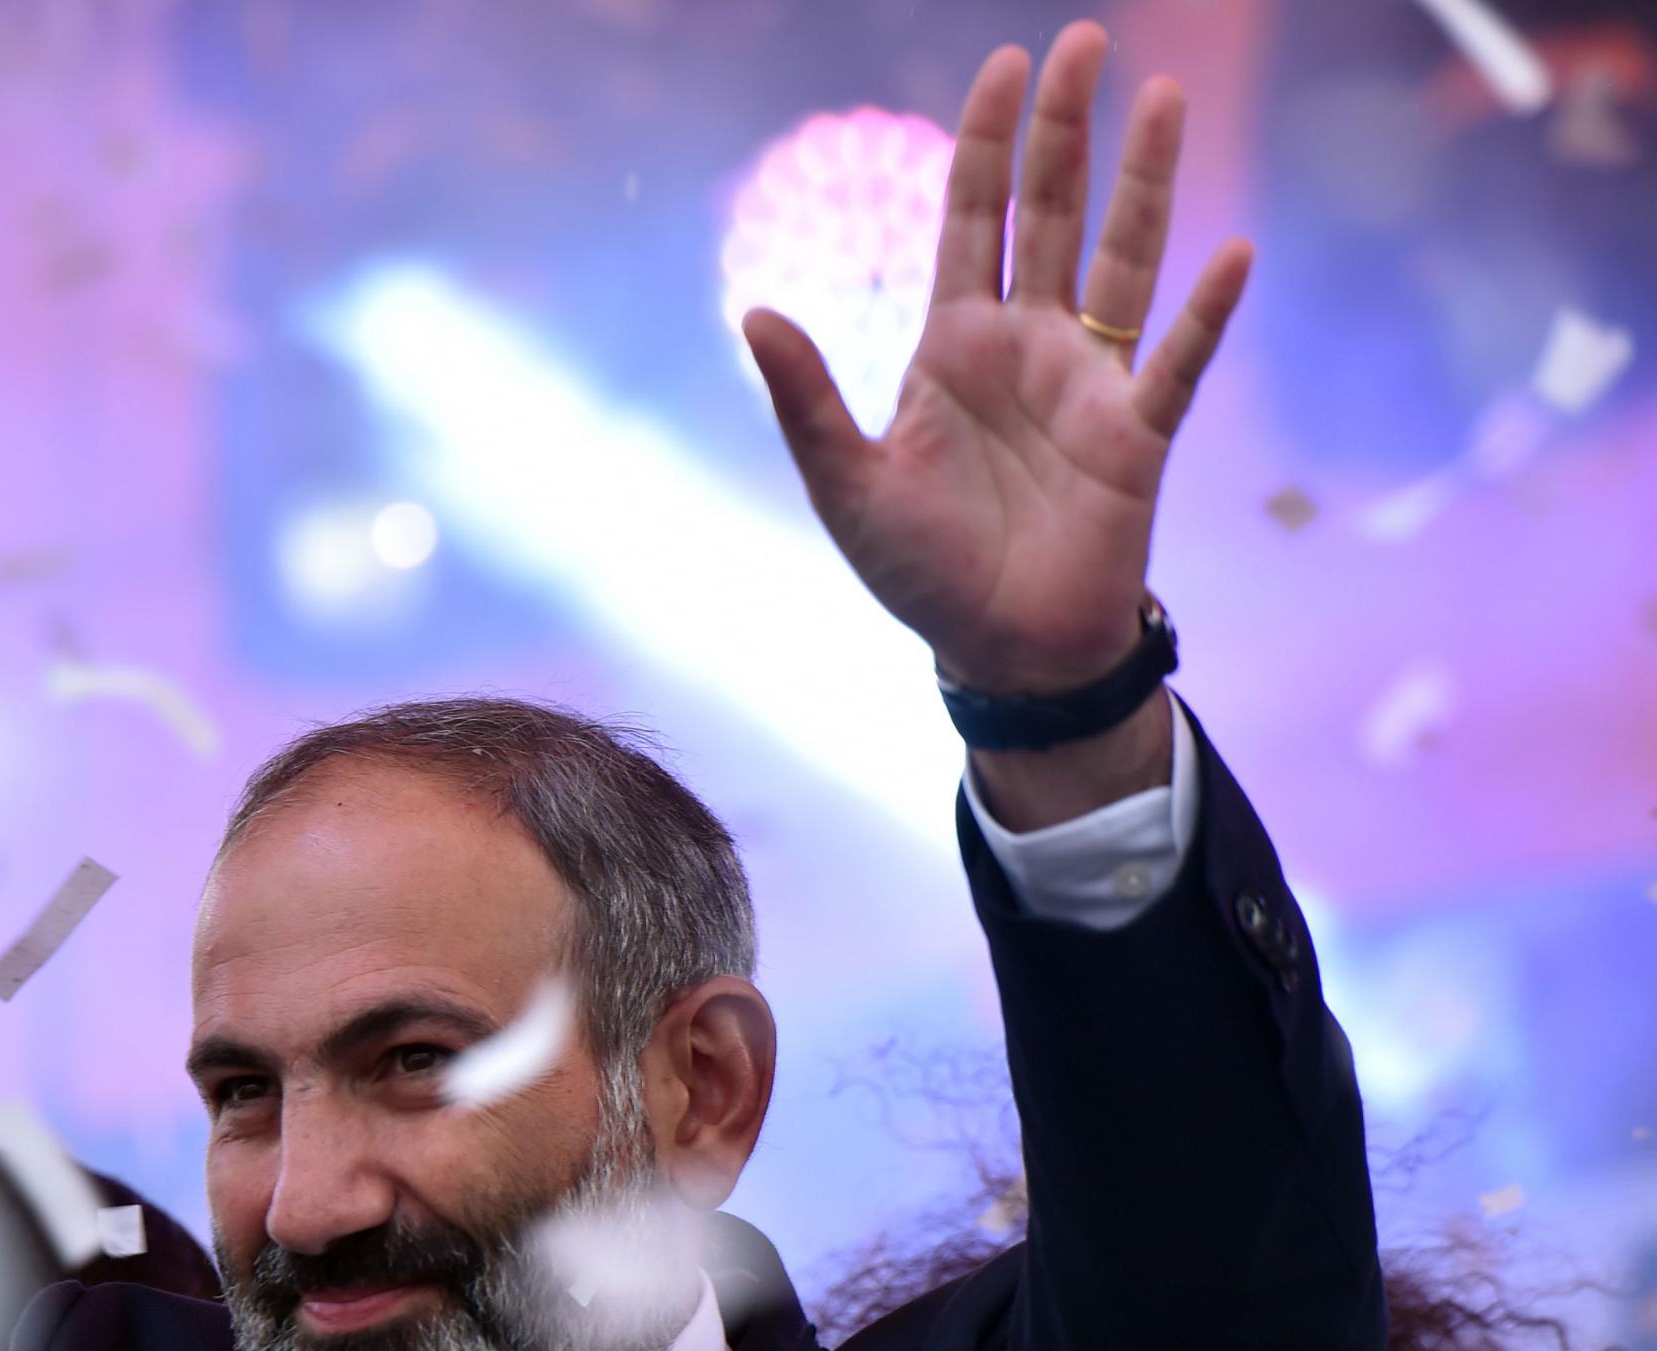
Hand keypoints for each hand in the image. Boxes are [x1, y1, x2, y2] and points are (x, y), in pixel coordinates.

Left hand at [746, 21, 1249, 697]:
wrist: (1000, 651)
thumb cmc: (921, 569)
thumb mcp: (845, 484)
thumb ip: (805, 400)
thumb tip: (755, 312)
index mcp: (954, 344)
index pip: (975, 217)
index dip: (987, 143)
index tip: (1004, 64)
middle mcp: (1028, 344)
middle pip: (1053, 211)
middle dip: (1065, 127)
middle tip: (1082, 40)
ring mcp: (1090, 381)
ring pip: (1127, 258)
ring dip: (1145, 182)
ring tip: (1165, 97)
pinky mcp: (1139, 435)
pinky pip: (1178, 361)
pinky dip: (1204, 313)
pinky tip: (1233, 252)